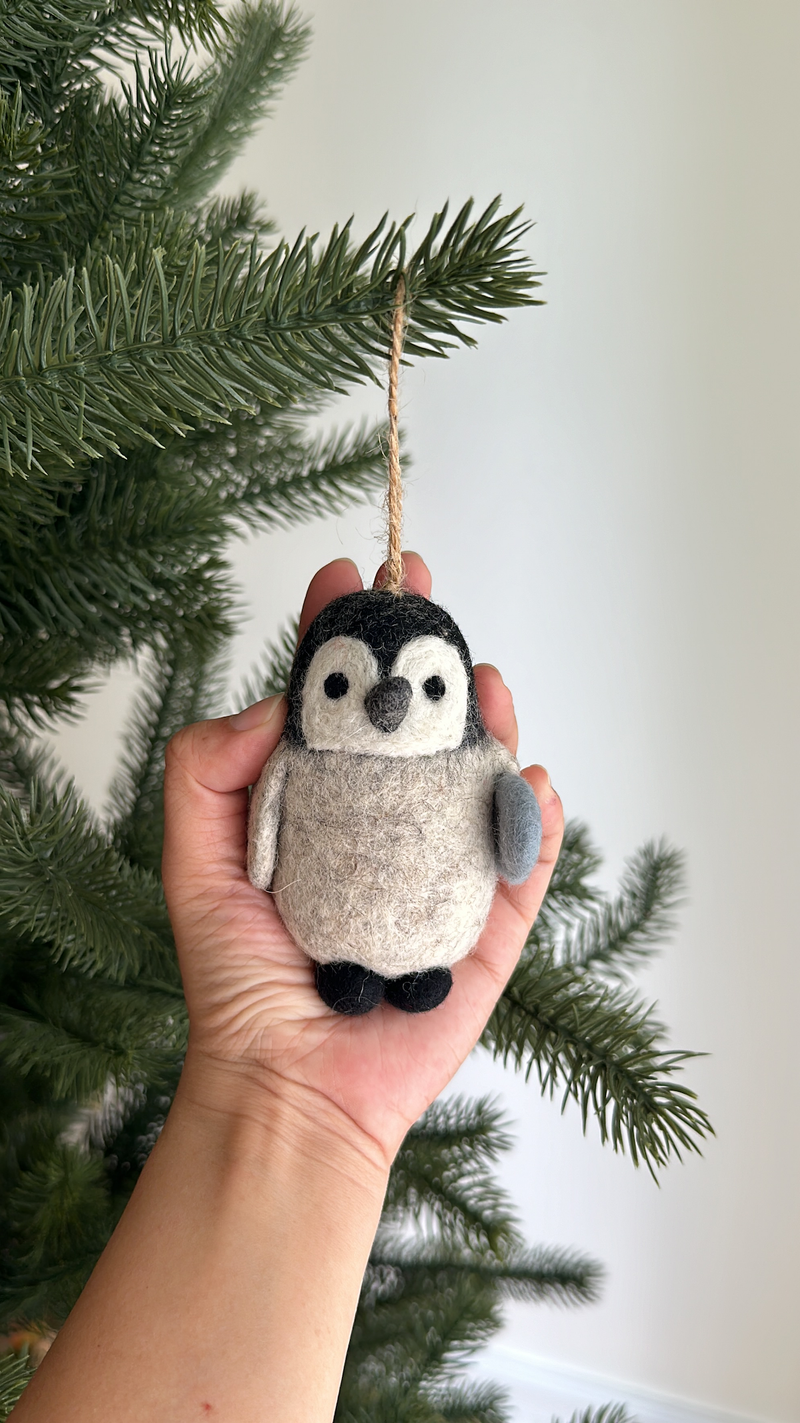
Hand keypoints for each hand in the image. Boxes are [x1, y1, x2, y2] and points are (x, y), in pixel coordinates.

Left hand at [162, 554, 562, 1169]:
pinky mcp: (486, 930)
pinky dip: (535, 815)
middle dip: (427, 654)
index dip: (342, 638)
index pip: (337, 706)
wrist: (288, 1086)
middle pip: (418, 727)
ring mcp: (440, 876)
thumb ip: (207, 770)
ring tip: (486, 681)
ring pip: (478, 779)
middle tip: (424, 592)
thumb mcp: (194, 860)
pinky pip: (523, 862)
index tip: (348, 574)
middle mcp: (384, 829)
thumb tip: (272, 703)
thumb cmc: (238, 979)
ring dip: (490, 721)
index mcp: (319, 808)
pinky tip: (529, 775)